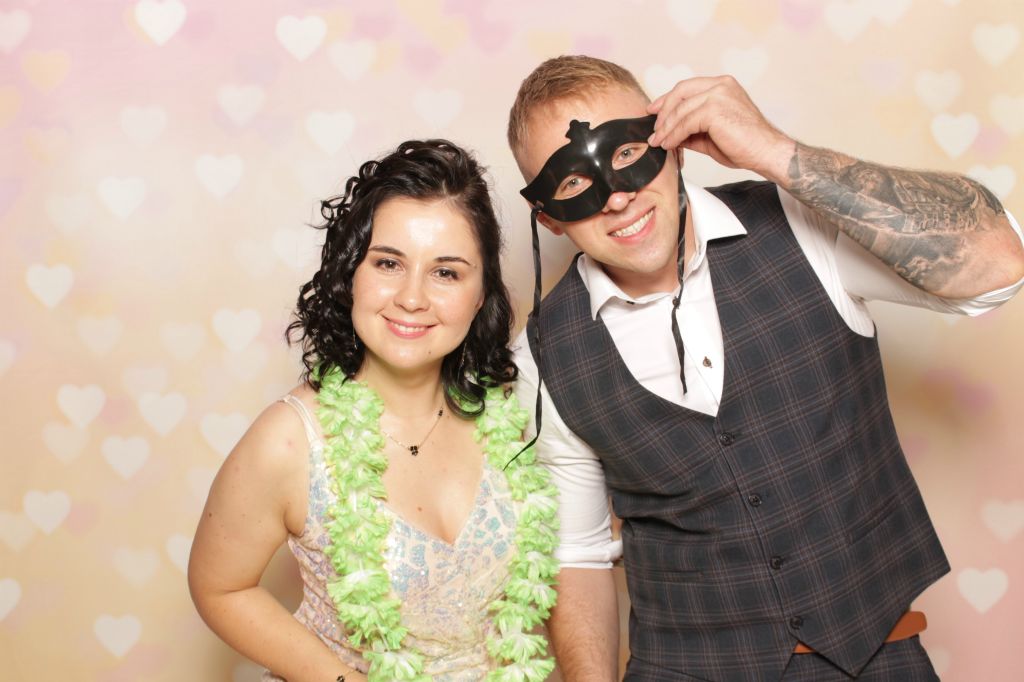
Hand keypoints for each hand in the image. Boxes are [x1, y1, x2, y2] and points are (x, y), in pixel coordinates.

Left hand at [647, 75, 795, 182]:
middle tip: (654, 129)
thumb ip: (692, 128)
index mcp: (722, 85)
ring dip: (665, 128)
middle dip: (662, 112)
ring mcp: (718, 95)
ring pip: (680, 110)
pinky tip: (669, 145)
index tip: (654, 111)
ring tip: (658, 142)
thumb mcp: (711, 133)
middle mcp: (720, 85)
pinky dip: (673, 135)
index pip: (687, 87)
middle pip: (680, 92)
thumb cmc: (745, 144)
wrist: (766, 152)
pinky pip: (685, 123)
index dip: (667, 99)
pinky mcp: (714, 110)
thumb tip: (670, 133)